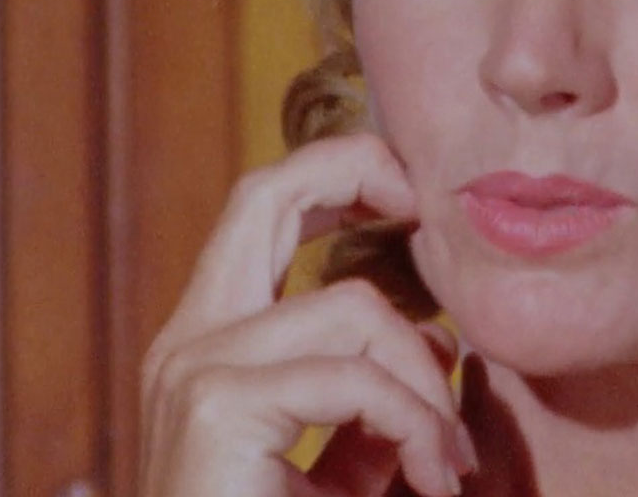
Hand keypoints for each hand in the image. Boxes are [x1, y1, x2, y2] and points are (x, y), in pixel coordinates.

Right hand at [140, 134, 477, 496]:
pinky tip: (432, 478)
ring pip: (349, 306)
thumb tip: (442, 346)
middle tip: (430, 208)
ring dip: (426, 381)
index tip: (415, 200)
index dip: (340, 173)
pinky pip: (351, 379)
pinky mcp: (213, 409)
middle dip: (359, 171)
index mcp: (211, 345)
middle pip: (264, 193)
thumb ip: (376, 406)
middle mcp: (189, 342)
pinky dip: (414, 424)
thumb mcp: (342, 474)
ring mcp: (193, 370)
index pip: (264, 210)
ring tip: (448, 459)